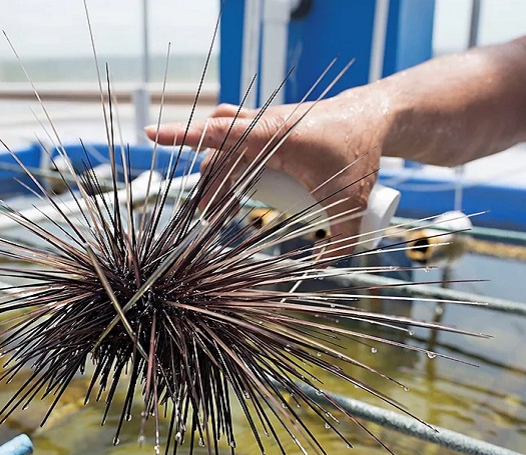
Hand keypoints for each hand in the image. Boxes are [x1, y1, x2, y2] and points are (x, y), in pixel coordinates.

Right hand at [145, 92, 386, 257]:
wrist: (373, 115)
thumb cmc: (361, 153)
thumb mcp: (353, 202)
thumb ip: (342, 241)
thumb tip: (319, 268)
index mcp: (277, 136)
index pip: (219, 133)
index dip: (182, 134)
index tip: (152, 133)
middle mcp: (265, 124)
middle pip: (218, 151)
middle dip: (209, 185)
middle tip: (209, 219)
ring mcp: (266, 122)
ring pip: (225, 143)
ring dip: (217, 173)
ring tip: (220, 209)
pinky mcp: (271, 124)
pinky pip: (237, 138)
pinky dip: (228, 158)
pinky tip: (231, 181)